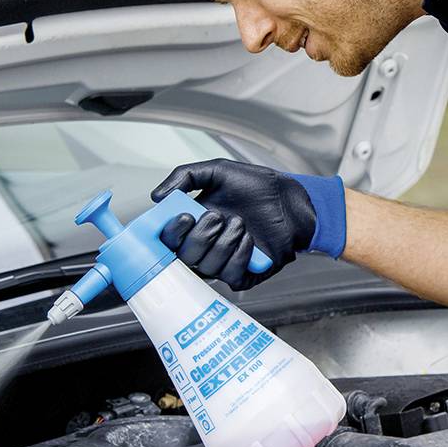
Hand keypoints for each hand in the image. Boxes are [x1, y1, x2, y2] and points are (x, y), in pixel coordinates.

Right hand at [150, 159, 344, 288]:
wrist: (290, 201)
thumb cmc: (257, 188)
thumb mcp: (218, 171)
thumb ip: (186, 176)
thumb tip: (157, 196)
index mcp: (193, 224)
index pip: (168, 240)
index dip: (171, 233)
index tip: (184, 216)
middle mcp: (204, 246)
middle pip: (185, 256)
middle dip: (201, 235)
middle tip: (217, 216)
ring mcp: (222, 262)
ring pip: (207, 267)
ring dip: (224, 242)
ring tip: (240, 223)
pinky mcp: (242, 275)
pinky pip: (230, 275)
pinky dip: (240, 254)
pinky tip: (250, 239)